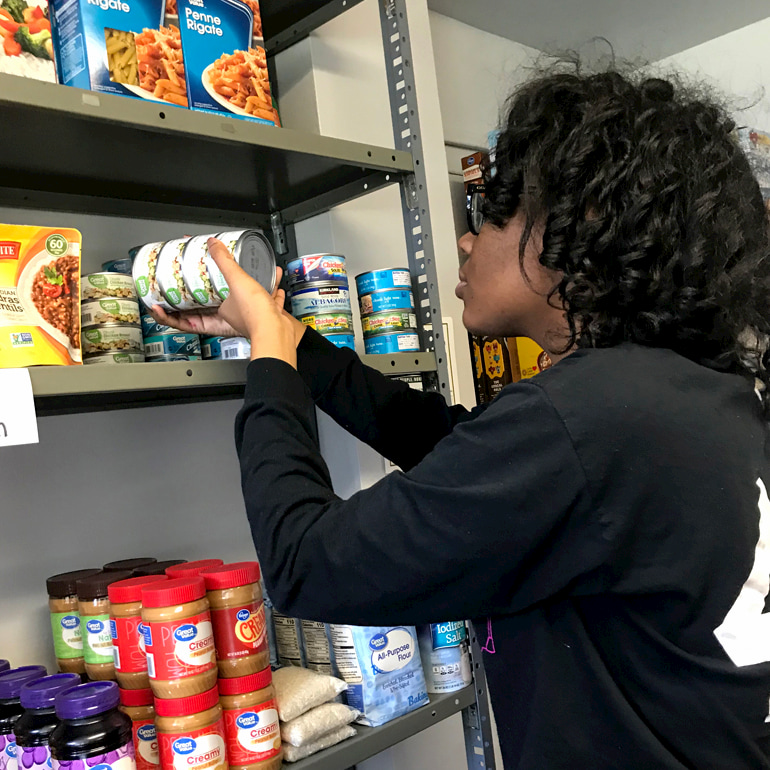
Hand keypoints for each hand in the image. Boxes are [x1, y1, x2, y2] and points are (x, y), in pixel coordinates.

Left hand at [149, 238, 306, 366]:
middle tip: (185, 282)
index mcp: (214, 319)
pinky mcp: (263, 314)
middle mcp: (227, 320)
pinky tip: (272, 277)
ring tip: (225, 276)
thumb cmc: (257, 318)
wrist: (280, 331)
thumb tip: (213, 245)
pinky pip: (262, 299)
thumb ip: (223, 262)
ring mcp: (245, 317)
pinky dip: (267, 288)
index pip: (181, 322)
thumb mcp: (235, 282)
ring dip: (232, 290)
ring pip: (234, 303)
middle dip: (196, 295)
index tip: (155, 305)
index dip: (166, 315)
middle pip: (205, 308)